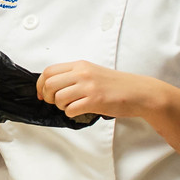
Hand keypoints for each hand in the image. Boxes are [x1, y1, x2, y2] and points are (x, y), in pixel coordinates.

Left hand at [37, 61, 168, 120]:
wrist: (139, 92)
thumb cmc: (117, 85)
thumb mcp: (93, 72)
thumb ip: (74, 76)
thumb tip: (52, 86)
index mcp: (80, 65)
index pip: (49, 71)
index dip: (40, 84)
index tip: (42, 93)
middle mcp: (82, 73)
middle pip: (49, 84)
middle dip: (47, 97)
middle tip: (54, 102)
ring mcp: (88, 87)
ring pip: (58, 98)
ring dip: (60, 106)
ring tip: (71, 106)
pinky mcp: (95, 101)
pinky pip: (70, 110)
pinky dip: (71, 113)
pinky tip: (80, 111)